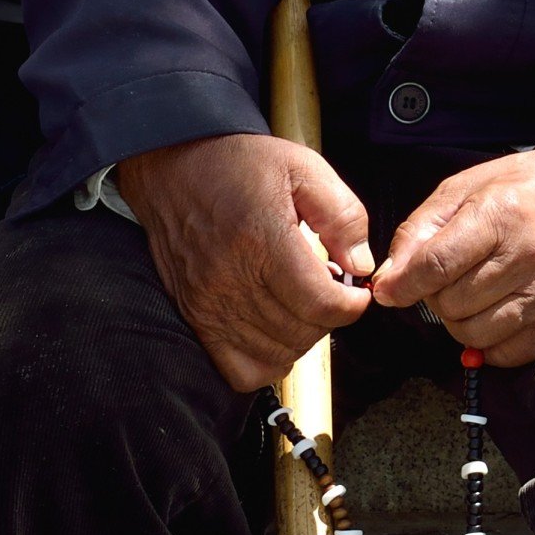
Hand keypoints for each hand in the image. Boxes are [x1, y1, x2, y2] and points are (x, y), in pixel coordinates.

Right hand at [118, 134, 375, 391]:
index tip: (356, 291)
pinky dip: (267, 360)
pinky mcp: (194, 317)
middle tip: (329, 289)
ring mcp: (208, 304)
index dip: (350, 304)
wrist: (174, 165)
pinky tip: (276, 329)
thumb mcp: (303, 167)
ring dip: (301, 337)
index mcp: (261, 239)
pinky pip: (239, 370)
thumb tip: (360, 264)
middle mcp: (230, 278)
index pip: (319, 303)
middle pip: (300, 332)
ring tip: (302, 303)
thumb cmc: (237, 164)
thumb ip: (341, 215)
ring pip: (275, 354)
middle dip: (329, 317)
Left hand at [369, 138, 534, 367]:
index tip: (388, 292)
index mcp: (499, 214)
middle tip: (446, 280)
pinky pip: (511, 353)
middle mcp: (528, 253)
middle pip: (454, 303)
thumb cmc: (519, 187)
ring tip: (469, 297)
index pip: (438, 265)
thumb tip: (389, 280)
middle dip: (436, 297)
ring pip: (477, 333)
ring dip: (459, 322)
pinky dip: (489, 345)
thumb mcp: (463, 189)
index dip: (404, 284)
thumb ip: (420, 231)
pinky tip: (490, 317)